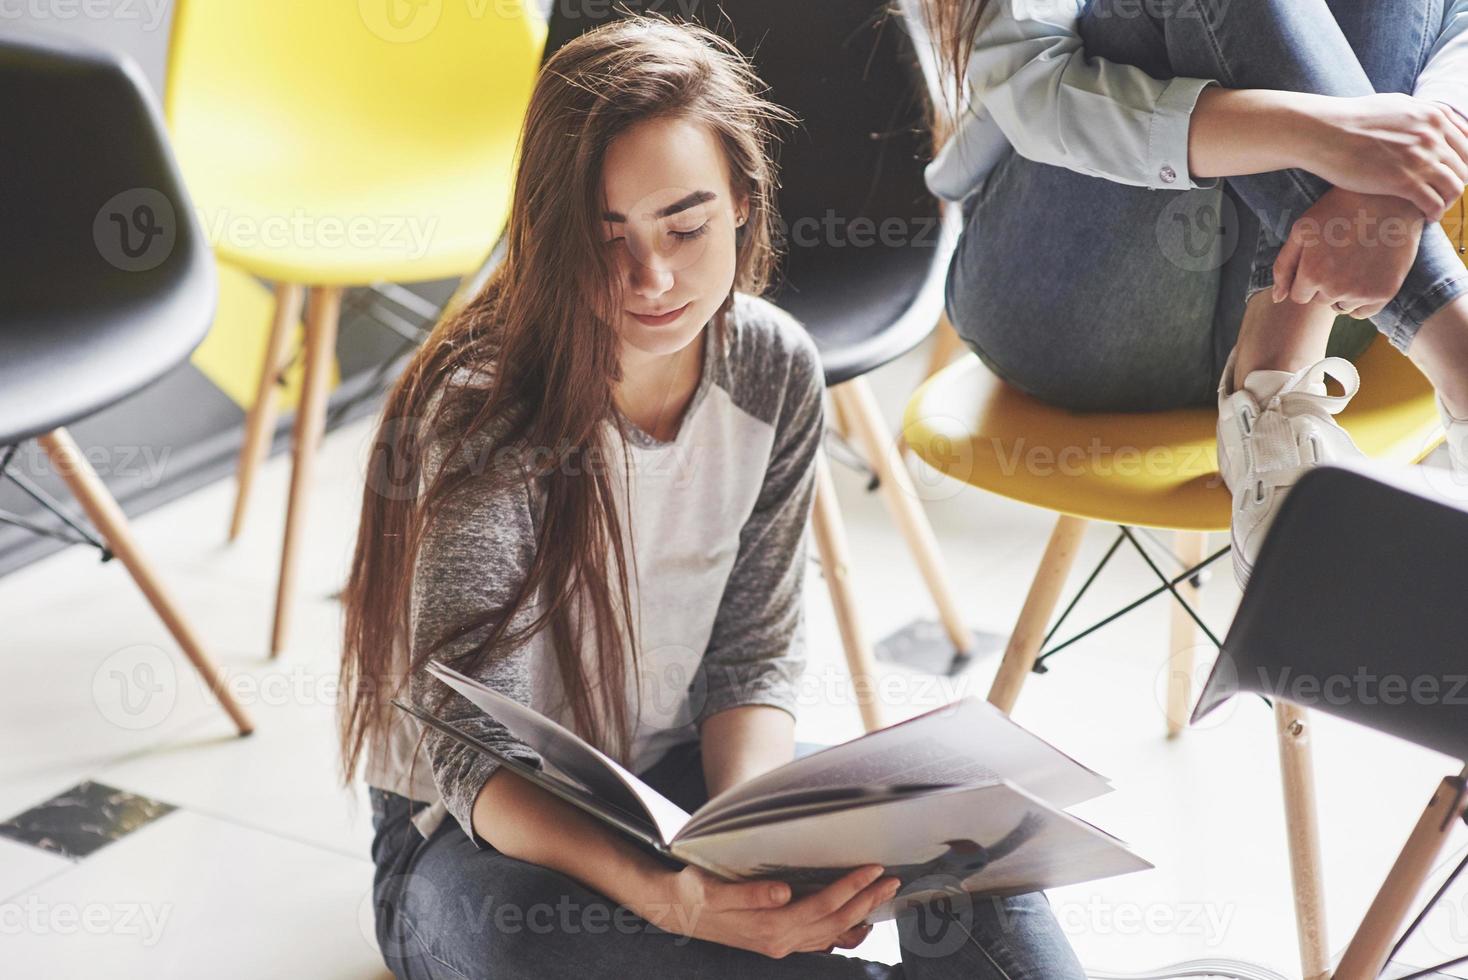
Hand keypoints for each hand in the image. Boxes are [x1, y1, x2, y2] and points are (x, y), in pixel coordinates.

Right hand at [634, 864, 899, 958]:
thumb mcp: (714, 888)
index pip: (821, 906)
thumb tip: (784, 892)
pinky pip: (819, 938)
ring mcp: (780, 943)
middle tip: (892, 879)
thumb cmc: (694, 892)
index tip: (873, 869)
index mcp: (769, 927)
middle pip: (834, 921)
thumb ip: (750, 893)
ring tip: (883, 894)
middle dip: (866, 900)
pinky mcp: (777, 938)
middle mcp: (780, 940)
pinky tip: (856, 921)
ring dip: (860, 913)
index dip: (850, 888)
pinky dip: (842, 929)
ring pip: (831, 931)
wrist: (675, 909)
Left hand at [1272, 188, 1425, 317]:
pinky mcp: (1385, 293)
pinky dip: (1361, 301)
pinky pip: (1362, 313)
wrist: (1390, 198)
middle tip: (1340, 256)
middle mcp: (1336, 288)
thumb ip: (1284, 265)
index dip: (1307, 278)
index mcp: (1312, 273)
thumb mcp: (1302, 229)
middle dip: (1324, 284)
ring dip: (1342, 294)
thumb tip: (1277, 298)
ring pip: (1340, 307)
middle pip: (1320, 300)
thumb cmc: (1340, 209)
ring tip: (1354, 263)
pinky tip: (1367, 275)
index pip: (1299, 295)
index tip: (1321, 259)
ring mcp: (1362, 292)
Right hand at [1296, 93, 1467, 219]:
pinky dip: (1435, 212)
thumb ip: (1419, 115)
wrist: (1324, 132)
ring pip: (1455, 187)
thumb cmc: (1350, 119)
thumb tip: (1431, 120)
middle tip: (1443, 193)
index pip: (1467, 144)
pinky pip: (1434, 203)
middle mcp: (1433, 136)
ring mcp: (1421, 159)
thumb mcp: (1395, 105)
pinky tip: (1427, 217)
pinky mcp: (1404, 182)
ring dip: (1448, 200)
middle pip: (1464, 167)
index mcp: (1433, 116)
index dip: (1463, 162)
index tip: (1452, 173)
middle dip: (1456, 183)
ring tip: (1437, 207)